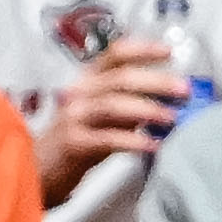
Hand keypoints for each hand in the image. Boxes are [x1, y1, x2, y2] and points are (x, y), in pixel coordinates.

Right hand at [32, 36, 191, 201]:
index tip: (169, 52)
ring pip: (113, 104)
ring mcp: (74, 117)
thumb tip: (172, 102)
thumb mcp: (105, 117)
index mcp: (89, 80)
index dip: (143, 50)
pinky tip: (152, 146)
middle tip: (183, 90)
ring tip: (172, 118)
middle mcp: (79, 93)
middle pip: (120, 78)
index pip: (115, 54)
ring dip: (148, 109)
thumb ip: (132, 107)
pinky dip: (133, 141)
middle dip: (156, 81)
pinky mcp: (73, 143)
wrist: (38, 171)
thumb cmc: (78, 141)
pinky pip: (107, 138)